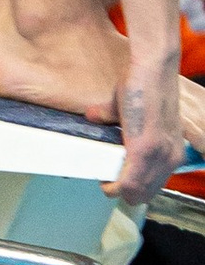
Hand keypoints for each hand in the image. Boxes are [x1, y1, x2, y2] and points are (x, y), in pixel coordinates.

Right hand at [109, 47, 187, 204]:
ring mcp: (159, 155)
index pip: (152, 185)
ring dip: (115, 188)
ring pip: (136, 193)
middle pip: (144, 195)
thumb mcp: (128, 108)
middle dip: (122, 191)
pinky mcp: (144, 150)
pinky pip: (129, 183)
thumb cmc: (144, 84)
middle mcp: (170, 157)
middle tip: (105, 177)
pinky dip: (114, 186)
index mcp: (170, 151)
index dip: (131, 184)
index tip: (113, 177)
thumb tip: (93, 117)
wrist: (152, 69)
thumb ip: (111, 116)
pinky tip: (104, 181)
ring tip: (102, 176)